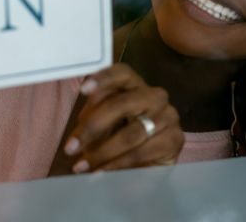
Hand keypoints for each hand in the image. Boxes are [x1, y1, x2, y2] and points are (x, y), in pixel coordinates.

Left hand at [62, 64, 183, 172]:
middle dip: (93, 126)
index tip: (83, 89)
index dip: (103, 79)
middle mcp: (154, 96)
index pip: (121, 73)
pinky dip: (117, 165)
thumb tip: (80, 127)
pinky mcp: (174, 140)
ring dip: (102, 152)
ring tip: (81, 166)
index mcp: (134, 84)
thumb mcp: (104, 123)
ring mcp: (168, 116)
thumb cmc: (121, 134)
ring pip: (131, 133)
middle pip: (122, 103)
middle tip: (70, 147)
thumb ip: (93, 116)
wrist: (148, 163)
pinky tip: (101, 173)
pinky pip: (141, 153)